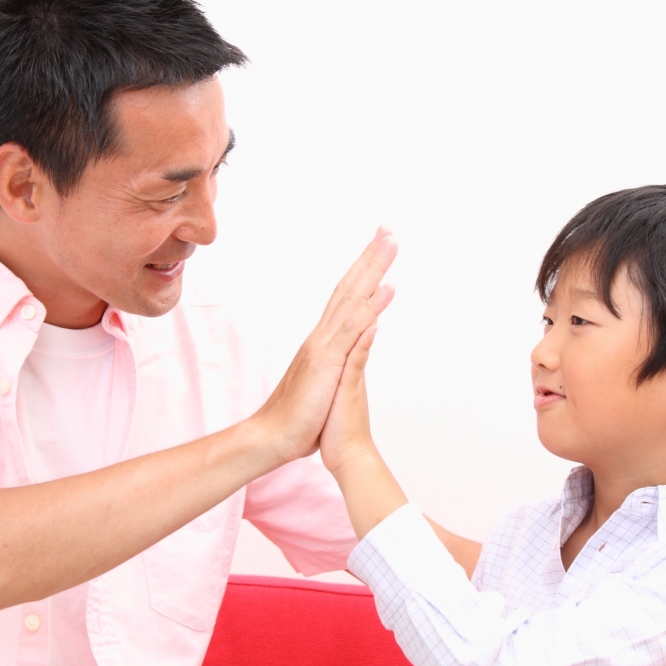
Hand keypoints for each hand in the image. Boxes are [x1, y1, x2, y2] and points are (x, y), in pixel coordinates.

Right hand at [251, 229, 396, 462]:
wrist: (274, 437)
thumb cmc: (300, 417)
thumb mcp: (326, 383)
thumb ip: (340, 361)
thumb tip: (355, 343)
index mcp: (324, 341)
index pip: (346, 297)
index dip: (362, 271)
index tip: (378, 247)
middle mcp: (322, 335)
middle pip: (349, 287)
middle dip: (369, 257)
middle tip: (388, 229)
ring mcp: (324, 346)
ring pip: (352, 298)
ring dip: (372, 269)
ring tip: (390, 243)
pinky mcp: (327, 361)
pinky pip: (353, 329)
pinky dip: (369, 307)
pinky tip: (386, 289)